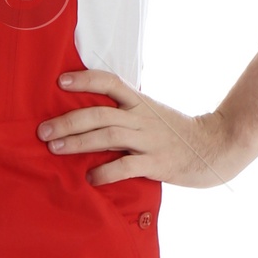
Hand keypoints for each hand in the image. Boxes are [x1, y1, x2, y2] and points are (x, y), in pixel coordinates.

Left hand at [37, 69, 252, 189]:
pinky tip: (89, 178)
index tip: (61, 81)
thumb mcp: (151, 113)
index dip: (85, 80)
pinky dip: (105, 172)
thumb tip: (88, 112)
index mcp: (140, 103)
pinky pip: (126, 166)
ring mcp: (149, 141)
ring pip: (108, 137)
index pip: (111, 83)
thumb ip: (125, 111)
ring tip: (55, 149)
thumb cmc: (175, 133)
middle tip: (43, 132)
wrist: (214, 148)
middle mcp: (142, 118)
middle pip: (100, 114)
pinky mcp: (156, 163)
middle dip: (68, 121)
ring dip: (78, 143)